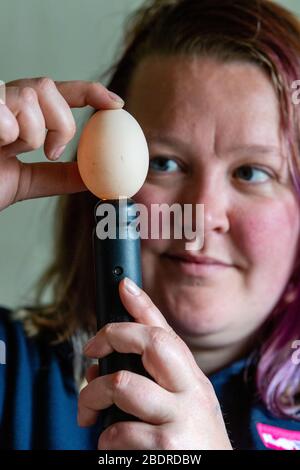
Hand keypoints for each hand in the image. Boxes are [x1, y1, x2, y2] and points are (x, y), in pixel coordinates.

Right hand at [0, 77, 123, 210]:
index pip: (58, 93)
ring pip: (30, 96)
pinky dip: (9, 134)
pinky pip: (7, 110)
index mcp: (18, 114)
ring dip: (30, 134)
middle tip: (51, 151)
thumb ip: (58, 176)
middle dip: (59, 123)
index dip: (88, 92)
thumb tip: (92, 176)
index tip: (116, 105)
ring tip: (8, 151)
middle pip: (47, 87)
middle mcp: (2, 101)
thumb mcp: (25, 181)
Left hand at [78, 277, 231, 449]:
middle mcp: (191, 391)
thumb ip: (158, 376)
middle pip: (151, 342)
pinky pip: (116, 432)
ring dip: (93, 396)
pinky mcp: (166, 447)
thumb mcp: (185, 401)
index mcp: (192, 377)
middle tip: (92, 354)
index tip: (123, 285)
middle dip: (112, 337)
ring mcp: (180, 418)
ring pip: (122, 384)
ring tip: (90, 414)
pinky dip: (103, 440)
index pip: (167, 331)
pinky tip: (112, 447)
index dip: (144, 304)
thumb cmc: (193, 439)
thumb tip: (110, 357)